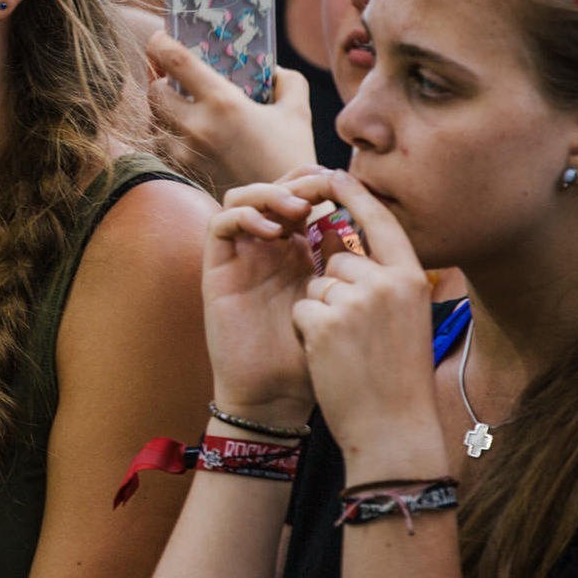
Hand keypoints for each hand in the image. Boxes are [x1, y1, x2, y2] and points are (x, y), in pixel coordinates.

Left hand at [147, 31, 315, 191]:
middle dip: (159, 78)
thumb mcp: (298, 110)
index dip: (160, 42)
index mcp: (223, 102)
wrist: (280, 210)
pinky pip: (162, 143)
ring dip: (163, 107)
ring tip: (183, 103)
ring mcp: (184, 152)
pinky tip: (189, 131)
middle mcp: (196, 126)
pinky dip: (169, 132)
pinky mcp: (182, 171)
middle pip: (154, 90)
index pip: (175, 60)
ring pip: (154, 118)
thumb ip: (286, 81)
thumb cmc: (291, 157)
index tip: (160, 36)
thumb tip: (271, 69)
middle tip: (174, 75)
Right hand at [201, 168, 331, 425]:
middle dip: (297, 181)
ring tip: (296, 209)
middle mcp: (266, 249)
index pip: (303, 196)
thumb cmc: (314, 357)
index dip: (321, 182)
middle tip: (321, 188)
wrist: (277, 397)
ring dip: (269, 192)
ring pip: (242, 197)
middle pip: (273, 188)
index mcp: (298, 251)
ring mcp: (241, 257)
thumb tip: (361, 225)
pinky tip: (273, 232)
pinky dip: (244, 216)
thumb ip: (348, 267)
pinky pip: (219, 224)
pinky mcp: (217, 270)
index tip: (346, 184)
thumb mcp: (342, 306)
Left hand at [289, 171, 439, 467]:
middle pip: (337, 260)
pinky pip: (301, 310)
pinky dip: (307, 334)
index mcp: (411, 277)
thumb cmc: (398, 377)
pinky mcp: (325, 322)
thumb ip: (383, 280)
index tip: (332, 173)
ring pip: (316, 286)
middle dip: (333, 290)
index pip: (379, 219)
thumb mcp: (404, 318)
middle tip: (357, 336)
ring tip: (347, 351)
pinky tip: (330, 360)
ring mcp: (355, 301)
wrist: (394, 429)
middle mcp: (386, 282)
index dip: (353, 194)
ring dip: (320, 314)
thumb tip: (346, 250)